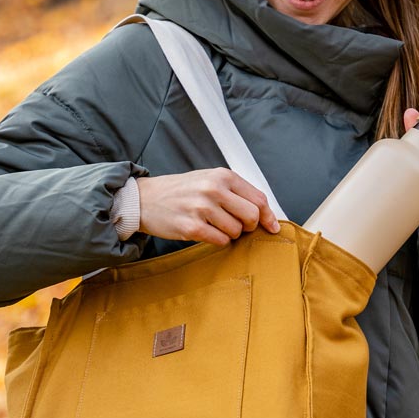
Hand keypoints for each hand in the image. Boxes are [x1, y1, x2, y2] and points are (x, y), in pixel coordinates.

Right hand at [137, 168, 280, 244]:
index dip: (268, 216)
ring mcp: (202, 208)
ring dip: (230, 234)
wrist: (145, 199)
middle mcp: (213, 189)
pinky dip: (218, 241)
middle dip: (249, 226)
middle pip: (252, 216)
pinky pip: (220, 241)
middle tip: (237, 226)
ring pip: (237, 231)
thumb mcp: (209, 180)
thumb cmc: (181, 191)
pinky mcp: (191, 227)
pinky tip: (206, 232)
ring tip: (214, 226)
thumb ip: (236, 192)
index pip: (258, 198)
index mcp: (222, 176)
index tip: (272, 227)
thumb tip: (264, 214)